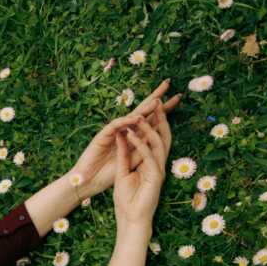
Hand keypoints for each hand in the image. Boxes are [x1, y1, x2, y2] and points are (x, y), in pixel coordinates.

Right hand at [68, 79, 180, 198]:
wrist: (89, 181)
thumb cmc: (108, 173)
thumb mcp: (132, 160)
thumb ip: (144, 148)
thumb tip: (161, 138)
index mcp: (132, 136)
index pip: (150, 119)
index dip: (163, 109)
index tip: (177, 99)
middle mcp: (124, 130)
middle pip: (142, 111)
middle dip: (155, 98)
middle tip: (168, 84)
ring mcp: (113, 132)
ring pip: (131, 116)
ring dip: (143, 108)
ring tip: (156, 100)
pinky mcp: (102, 136)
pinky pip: (116, 126)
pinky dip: (126, 121)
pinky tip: (137, 117)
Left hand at [113, 101, 170, 227]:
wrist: (131, 219)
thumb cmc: (127, 199)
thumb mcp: (122, 171)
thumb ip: (124, 154)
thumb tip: (122, 135)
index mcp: (152, 162)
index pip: (156, 137)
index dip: (155, 121)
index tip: (151, 104)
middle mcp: (159, 164)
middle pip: (163, 135)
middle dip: (160, 117)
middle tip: (156, 99)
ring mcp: (159, 170)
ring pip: (159, 143)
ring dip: (150, 127)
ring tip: (141, 114)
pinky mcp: (155, 177)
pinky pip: (149, 156)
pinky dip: (141, 144)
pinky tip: (132, 135)